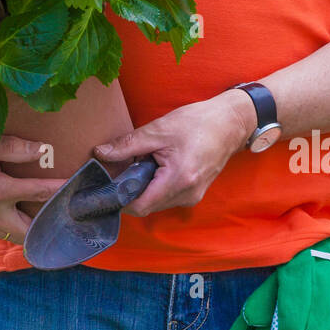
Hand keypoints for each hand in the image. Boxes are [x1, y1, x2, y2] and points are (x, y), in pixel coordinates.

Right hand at [0, 110, 70, 243]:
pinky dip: (14, 229)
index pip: (40, 194)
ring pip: (14, 236)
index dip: (64, 192)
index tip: (84, 191)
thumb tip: (44, 151)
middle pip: (31, 232)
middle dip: (53, 229)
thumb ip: (14, 147)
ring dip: (34, 232)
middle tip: (75, 222)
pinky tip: (27, 222)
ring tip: (57, 225)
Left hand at [89, 90, 255, 217]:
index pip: (139, 207)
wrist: (230, 122)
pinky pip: (168, 196)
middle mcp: (187, 195)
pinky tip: (161, 163)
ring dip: (147, 186)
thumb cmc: (197, 123)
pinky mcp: (195, 193)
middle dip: (133, 189)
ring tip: (150, 160)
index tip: (108, 184)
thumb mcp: (158, 130)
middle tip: (130, 164)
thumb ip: (127, 145)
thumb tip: (100, 154)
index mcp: (178, 180)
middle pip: (147, 205)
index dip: (120, 199)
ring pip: (157, 201)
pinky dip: (158, 184)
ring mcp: (193, 196)